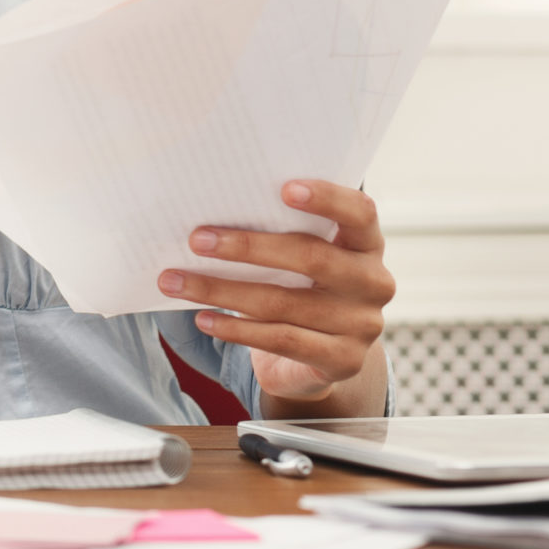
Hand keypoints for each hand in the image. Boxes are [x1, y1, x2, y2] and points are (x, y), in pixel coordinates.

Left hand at [158, 180, 393, 406]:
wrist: (323, 356)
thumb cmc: (302, 286)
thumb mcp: (300, 258)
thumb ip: (279, 233)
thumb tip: (210, 219)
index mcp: (367, 244)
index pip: (360, 212)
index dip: (327, 198)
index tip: (284, 188)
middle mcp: (373, 282)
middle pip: (311, 258)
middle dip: (248, 247)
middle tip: (196, 240)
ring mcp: (362, 325)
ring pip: (283, 303)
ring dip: (221, 291)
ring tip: (175, 281)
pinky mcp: (342, 360)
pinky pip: (281, 340)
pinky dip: (235, 329)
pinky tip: (202, 319)